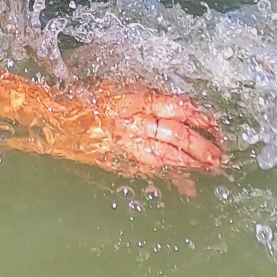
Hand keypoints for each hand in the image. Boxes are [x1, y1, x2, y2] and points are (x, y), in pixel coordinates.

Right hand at [10, 83, 225, 183]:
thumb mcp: (117, 92)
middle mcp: (134, 118)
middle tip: (222, 155)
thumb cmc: (84, 101)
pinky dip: (172, 175)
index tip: (217, 125)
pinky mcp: (119, 158)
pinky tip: (187, 184)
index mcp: (135, 98)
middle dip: (203, 144)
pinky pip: (152, 166)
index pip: (177, 106)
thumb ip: (144, 101)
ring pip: (168, 150)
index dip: (200, 116)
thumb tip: (174, 110)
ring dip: (193, 160)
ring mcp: (127, 140)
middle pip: (177, 131)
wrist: (54, 116)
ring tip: (212, 168)